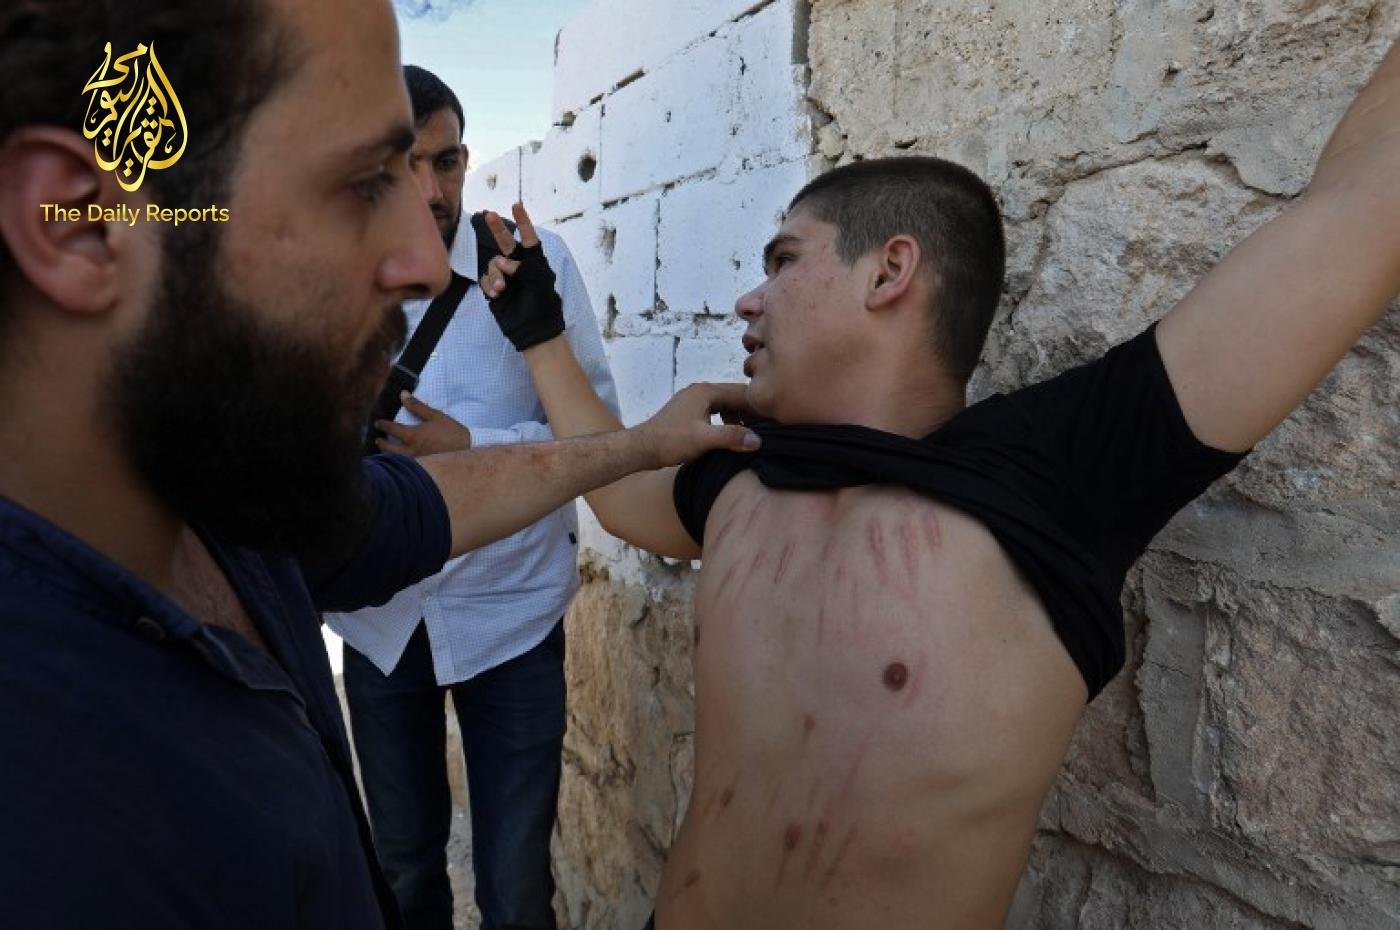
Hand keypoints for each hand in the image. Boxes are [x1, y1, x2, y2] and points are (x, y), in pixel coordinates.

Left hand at [374, 392, 472, 457]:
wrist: (467, 451)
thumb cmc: (451, 432)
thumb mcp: (435, 416)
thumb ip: (417, 406)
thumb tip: (403, 395)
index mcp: (412, 436)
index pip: (391, 429)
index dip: (382, 424)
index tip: (377, 423)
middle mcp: (410, 450)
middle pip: (388, 449)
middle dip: (381, 443)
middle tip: (378, 439)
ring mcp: (416, 461)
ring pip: (395, 459)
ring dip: (388, 454)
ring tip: (385, 451)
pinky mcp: (422, 468)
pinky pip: (405, 466)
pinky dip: (399, 462)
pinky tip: (400, 460)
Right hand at [481, 203, 565, 350]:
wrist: (533, 330)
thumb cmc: (544, 305)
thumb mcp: (540, 283)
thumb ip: (523, 268)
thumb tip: (502, 262)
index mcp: (535, 262)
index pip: (529, 238)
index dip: (523, 222)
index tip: (517, 205)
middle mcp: (519, 266)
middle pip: (506, 243)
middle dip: (498, 229)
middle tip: (488, 214)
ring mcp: (506, 277)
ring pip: (493, 265)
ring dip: (495, 274)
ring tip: (502, 289)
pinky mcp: (495, 289)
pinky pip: (486, 280)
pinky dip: (490, 285)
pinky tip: (496, 294)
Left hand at [633, 382, 760, 467]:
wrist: (641, 448)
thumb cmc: (669, 441)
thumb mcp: (704, 440)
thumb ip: (731, 437)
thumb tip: (758, 440)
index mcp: (705, 391)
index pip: (741, 392)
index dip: (758, 405)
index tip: (774, 420)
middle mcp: (700, 391)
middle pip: (734, 396)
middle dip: (750, 411)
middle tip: (766, 427)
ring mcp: (693, 400)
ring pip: (725, 404)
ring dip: (738, 417)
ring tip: (749, 434)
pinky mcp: (689, 412)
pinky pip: (715, 411)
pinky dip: (726, 420)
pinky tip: (729, 435)